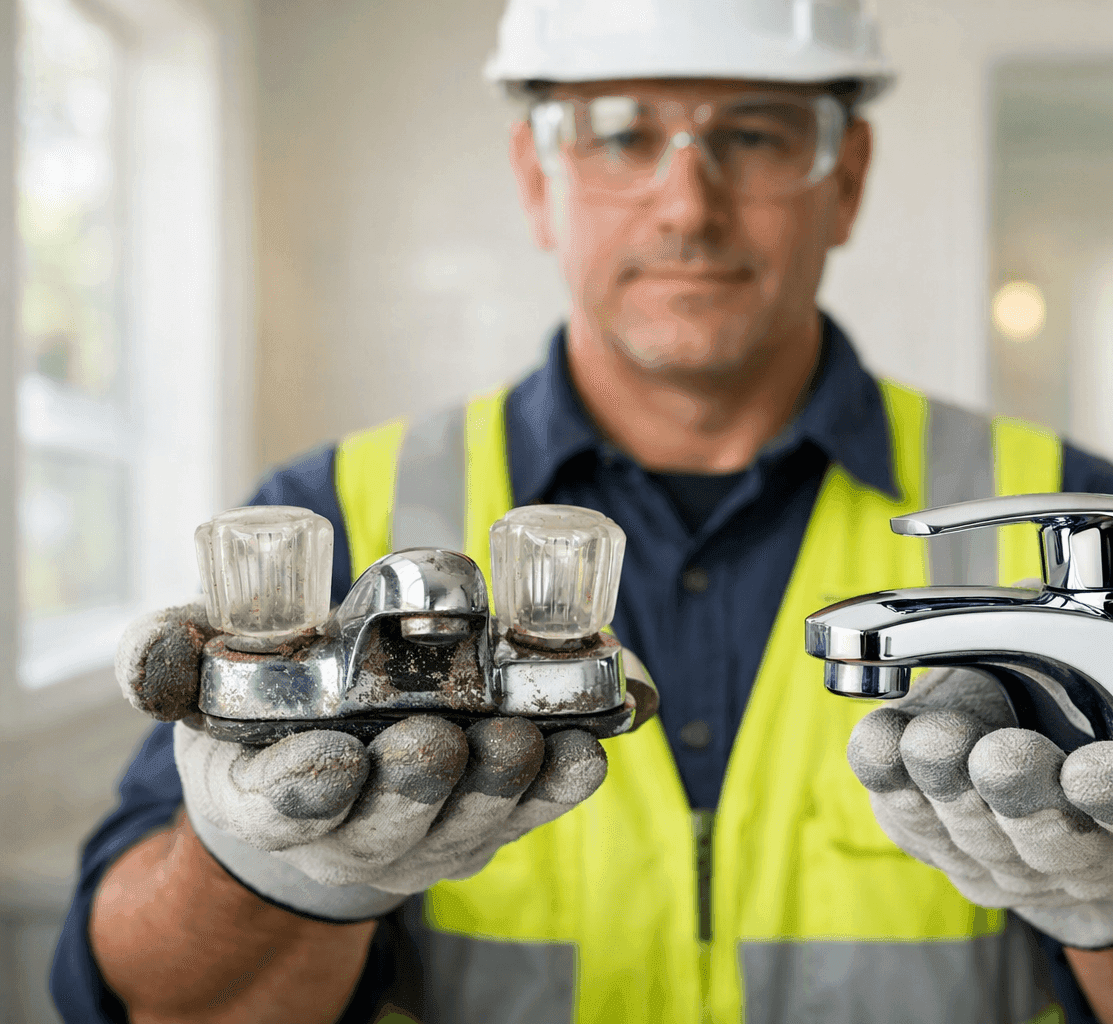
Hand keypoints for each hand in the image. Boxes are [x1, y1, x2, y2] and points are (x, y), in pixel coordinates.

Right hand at [116, 602, 652, 919]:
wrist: (323, 762)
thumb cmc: (259, 711)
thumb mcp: (198, 679)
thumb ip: (167, 658)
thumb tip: (149, 653)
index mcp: (265, 801)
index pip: (282, 810)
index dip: (306, 789)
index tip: (335, 755)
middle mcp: (350, 835)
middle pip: (387, 827)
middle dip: (415, 784)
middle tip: (436, 738)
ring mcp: (427, 837)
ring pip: (467, 825)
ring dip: (498, 784)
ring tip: (519, 736)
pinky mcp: (489, 822)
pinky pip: (531, 813)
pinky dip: (561, 786)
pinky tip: (584, 751)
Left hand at [846, 609, 1112, 948]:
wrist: (1096, 767)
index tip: (1094, 770)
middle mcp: (1096, 852)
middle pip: (1055, 840)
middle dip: (1021, 796)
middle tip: (998, 755)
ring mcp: (1016, 858)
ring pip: (977, 837)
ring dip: (948, 791)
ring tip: (932, 741)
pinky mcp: (951, 845)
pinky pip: (915, 826)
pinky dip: (891, 787)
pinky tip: (881, 746)